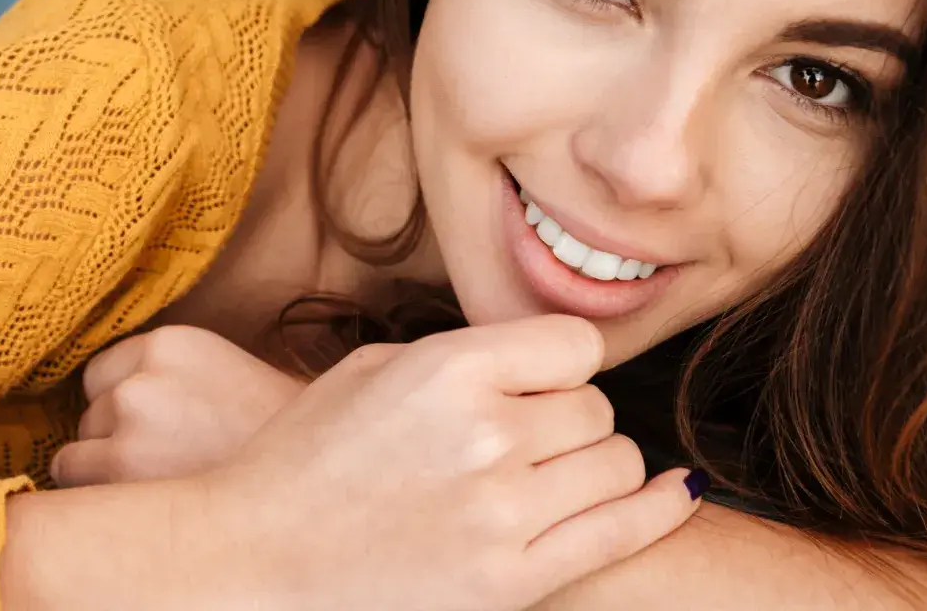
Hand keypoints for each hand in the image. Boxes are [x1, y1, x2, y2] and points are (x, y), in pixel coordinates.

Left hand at [49, 324, 306, 486]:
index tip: (151, 427)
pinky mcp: (118, 466)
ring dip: (104, 470)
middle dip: (113, 437)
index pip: (105, 372)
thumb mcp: (220, 372)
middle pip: (91, 410)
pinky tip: (144, 499)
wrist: (302, 483)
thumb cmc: (265, 434)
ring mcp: (128, 420)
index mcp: (173, 342)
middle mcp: (144, 375)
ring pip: (77, 449)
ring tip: (162, 481)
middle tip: (164, 459)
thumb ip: (167, 371)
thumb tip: (106, 394)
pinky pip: (70, 478)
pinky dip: (95, 495)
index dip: (123, 404)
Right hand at [192, 313, 703, 610]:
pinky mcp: (510, 582)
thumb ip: (468, 354)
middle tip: (519, 441)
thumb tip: (549, 355)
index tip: (538, 381)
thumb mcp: (376, 371)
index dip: (559, 363)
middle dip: (567, 419)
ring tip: (544, 476)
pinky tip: (676, 491)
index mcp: (448, 369)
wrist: (250, 561)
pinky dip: (657, 508)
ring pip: (614, 462)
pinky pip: (620, 532)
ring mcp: (501, 514)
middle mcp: (484, 434)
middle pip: (594, 407)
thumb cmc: (305, 460)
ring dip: (592, 464)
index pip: (575, 345)